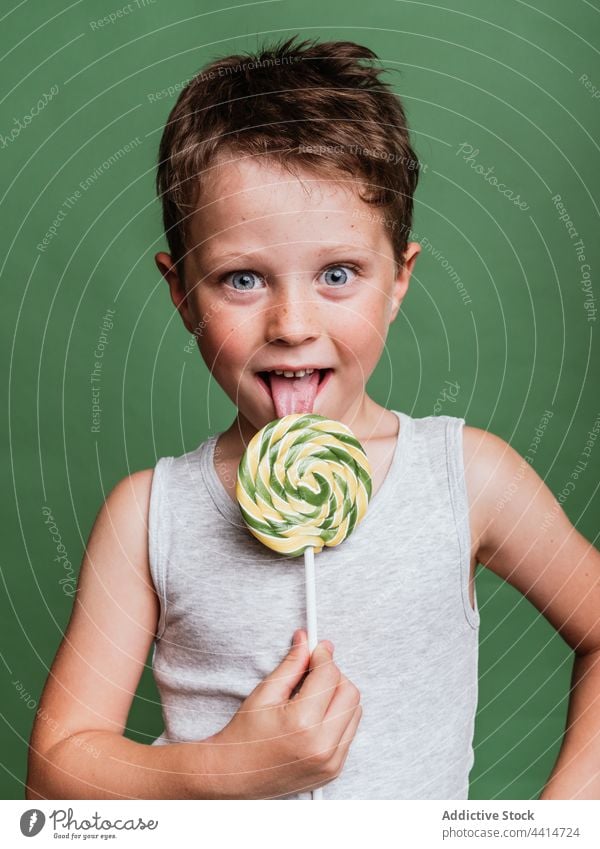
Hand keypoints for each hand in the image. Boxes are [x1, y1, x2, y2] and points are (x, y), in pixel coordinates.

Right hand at [203, 629, 361, 798]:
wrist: (234, 775)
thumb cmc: (246, 733)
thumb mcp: (265, 693)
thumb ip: (291, 664)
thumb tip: (306, 639)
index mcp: (303, 723)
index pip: (330, 676)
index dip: (323, 656)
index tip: (315, 648)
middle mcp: (322, 746)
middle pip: (350, 693)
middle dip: (334, 676)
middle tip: (313, 672)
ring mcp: (331, 762)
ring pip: (354, 711)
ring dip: (338, 697)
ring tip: (312, 697)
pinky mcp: (334, 770)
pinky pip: (349, 732)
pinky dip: (338, 717)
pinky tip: (315, 717)